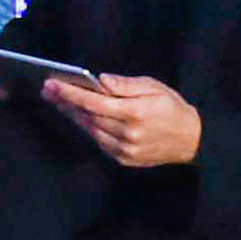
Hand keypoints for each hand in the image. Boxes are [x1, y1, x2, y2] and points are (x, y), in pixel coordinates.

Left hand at [44, 68, 201, 168]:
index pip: (94, 102)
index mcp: (135, 113)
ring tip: (59, 101)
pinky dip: (87, 128)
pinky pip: (99, 142)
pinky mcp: (124, 159)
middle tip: (48, 90)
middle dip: (66, 102)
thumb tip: (100, 80)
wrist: (192, 140)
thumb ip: (125, 84)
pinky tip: (78, 116)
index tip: (52, 83)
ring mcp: (125, 150)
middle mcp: (128, 134)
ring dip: (73, 115)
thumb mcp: (153, 87)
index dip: (71, 93)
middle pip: (88, 117)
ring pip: (90, 131)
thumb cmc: (172, 108)